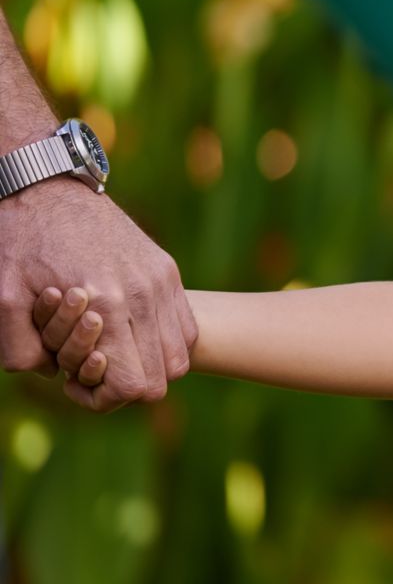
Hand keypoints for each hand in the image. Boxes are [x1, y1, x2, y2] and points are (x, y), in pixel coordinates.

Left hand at [0, 179, 196, 410]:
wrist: (46, 185)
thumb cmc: (19, 241)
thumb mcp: (2, 300)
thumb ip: (23, 352)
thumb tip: (54, 374)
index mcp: (106, 304)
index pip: (134, 384)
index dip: (105, 397)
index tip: (75, 383)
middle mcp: (144, 295)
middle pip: (162, 377)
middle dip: (127, 384)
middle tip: (91, 367)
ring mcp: (161, 281)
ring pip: (180, 355)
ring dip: (149, 364)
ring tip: (113, 350)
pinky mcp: (166, 270)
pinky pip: (184, 326)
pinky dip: (163, 341)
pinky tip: (130, 330)